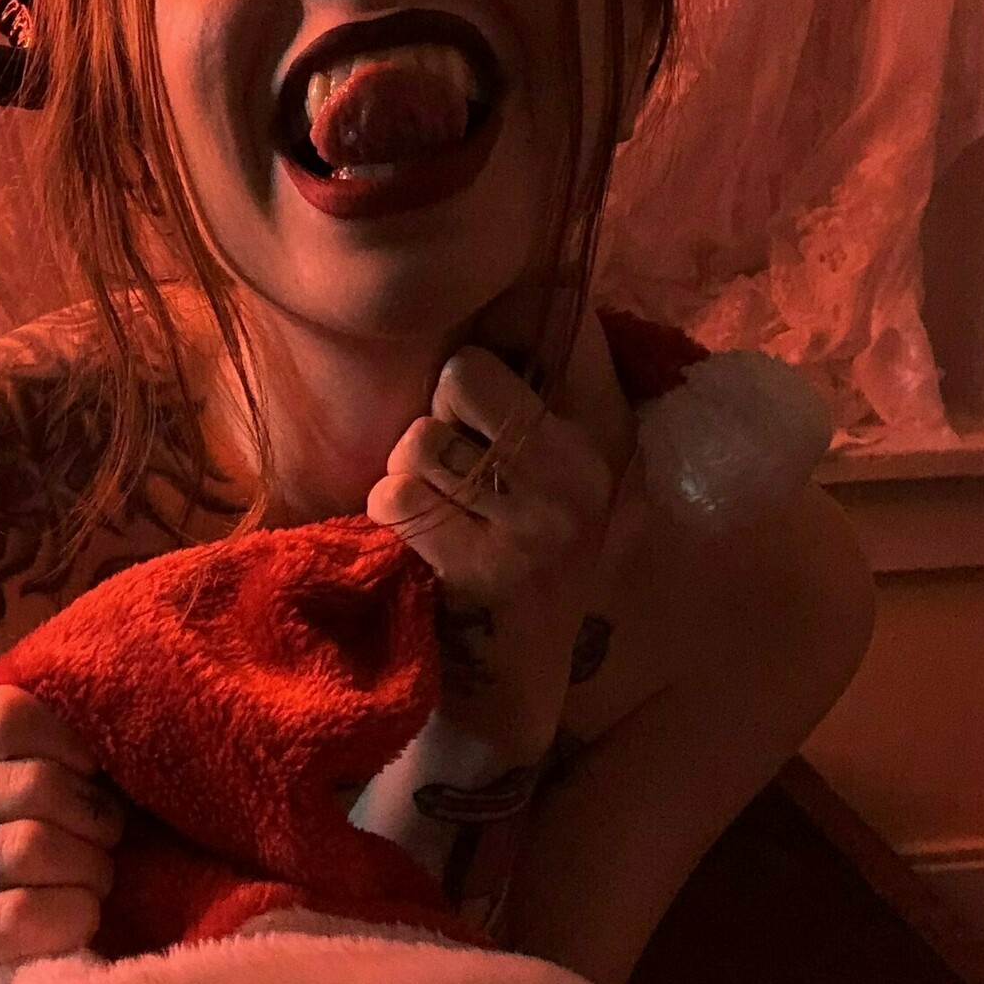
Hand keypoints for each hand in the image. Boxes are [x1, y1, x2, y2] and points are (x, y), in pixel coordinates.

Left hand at [366, 345, 638, 759]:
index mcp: (595, 442)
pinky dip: (388, 519)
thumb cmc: (509, 570)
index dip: (473, 366)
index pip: (543, 336)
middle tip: (445, 474)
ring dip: (401, 477)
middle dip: (431, 420)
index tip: (472, 408)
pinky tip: (416, 549)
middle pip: (460, 376)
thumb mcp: (541, 482)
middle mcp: (578, 477)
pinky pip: (399, 500)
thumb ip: (524, 399)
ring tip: (431, 516)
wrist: (507, 695)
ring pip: (418, 441)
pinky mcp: (485, 568)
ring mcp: (536, 526)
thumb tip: (523, 287)